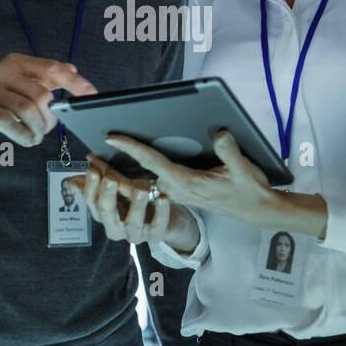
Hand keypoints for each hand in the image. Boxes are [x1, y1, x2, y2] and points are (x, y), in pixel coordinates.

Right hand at [0, 53, 96, 148]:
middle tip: (45, 129)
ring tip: (35, 137)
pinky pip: (8, 122)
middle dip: (50, 118)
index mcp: (17, 62)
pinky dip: (23, 134)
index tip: (92, 94)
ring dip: (37, 129)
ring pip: (27, 109)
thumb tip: (73, 71)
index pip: (52, 69)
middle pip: (41, 95)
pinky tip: (26, 139)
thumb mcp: (20, 87)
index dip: (74, 83)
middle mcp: (1, 70)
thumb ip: (45, 79)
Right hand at [64, 154, 199, 252]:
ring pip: (132, 223)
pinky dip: (161, 213)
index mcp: (105, 215)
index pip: (92, 202)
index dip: (91, 187)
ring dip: (135, 206)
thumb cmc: (139, 202)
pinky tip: (163, 198)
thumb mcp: (119, 189)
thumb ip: (99, 182)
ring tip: (140, 189)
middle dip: (107, 196)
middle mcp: (117, 227)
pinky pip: (158, 226)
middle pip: (107, 214)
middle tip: (110, 179)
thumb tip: (71, 182)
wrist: (169, 219)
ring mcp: (136, 234)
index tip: (93, 170)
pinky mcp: (156, 236)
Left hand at [103, 130, 273, 226]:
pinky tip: (118, 169)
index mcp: (187, 182)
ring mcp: (176, 192)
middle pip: (139, 175)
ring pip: (142, 182)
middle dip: (114, 165)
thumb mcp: (245, 170)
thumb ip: (230, 152)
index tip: (112, 138)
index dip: (132, 148)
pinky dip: (132, 178)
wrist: (256, 211)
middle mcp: (177, 189)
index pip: (154, 162)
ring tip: (95, 159)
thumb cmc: (249, 190)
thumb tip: (220, 133)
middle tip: (89, 153)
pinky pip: (150, 184)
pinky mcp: (179, 192)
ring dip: (119, 173)